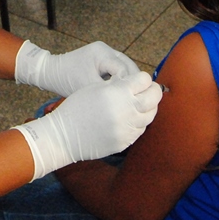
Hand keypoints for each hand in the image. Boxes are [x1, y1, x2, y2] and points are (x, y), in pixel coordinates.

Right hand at [13, 72, 161, 179]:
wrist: (65, 135)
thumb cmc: (77, 107)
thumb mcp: (95, 87)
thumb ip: (118, 84)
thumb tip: (137, 83)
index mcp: (117, 92)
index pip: (144, 79)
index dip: (142, 77)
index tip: (140, 79)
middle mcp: (126, 110)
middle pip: (154, 97)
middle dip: (154, 91)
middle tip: (150, 89)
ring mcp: (127, 128)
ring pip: (150, 115)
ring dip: (148, 107)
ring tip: (141, 103)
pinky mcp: (125, 142)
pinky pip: (140, 129)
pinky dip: (139, 122)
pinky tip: (130, 118)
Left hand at [15, 40, 139, 96]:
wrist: (50, 72)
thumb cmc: (66, 80)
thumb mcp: (87, 88)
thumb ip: (107, 92)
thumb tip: (128, 101)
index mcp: (101, 53)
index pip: (125, 69)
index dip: (131, 85)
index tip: (134, 101)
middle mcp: (105, 49)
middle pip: (129, 66)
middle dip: (134, 83)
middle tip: (139, 101)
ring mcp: (105, 53)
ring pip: (125, 68)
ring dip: (129, 83)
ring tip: (133, 99)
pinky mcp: (103, 60)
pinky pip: (117, 70)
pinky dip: (121, 81)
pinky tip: (123, 95)